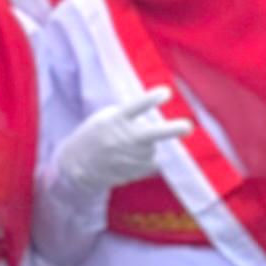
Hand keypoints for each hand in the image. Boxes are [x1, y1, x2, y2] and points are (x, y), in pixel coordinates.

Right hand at [53, 88, 192, 197]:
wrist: (76, 165)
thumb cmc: (95, 134)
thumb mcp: (105, 118)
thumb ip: (128, 115)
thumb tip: (156, 120)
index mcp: (114, 120)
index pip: (135, 108)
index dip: (151, 100)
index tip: (166, 92)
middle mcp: (122, 139)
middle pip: (151, 134)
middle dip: (171, 130)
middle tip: (188, 127)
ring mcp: (128, 158)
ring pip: (153, 148)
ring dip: (148, 145)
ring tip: (129, 145)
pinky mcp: (132, 172)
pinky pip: (151, 162)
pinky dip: (146, 158)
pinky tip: (129, 157)